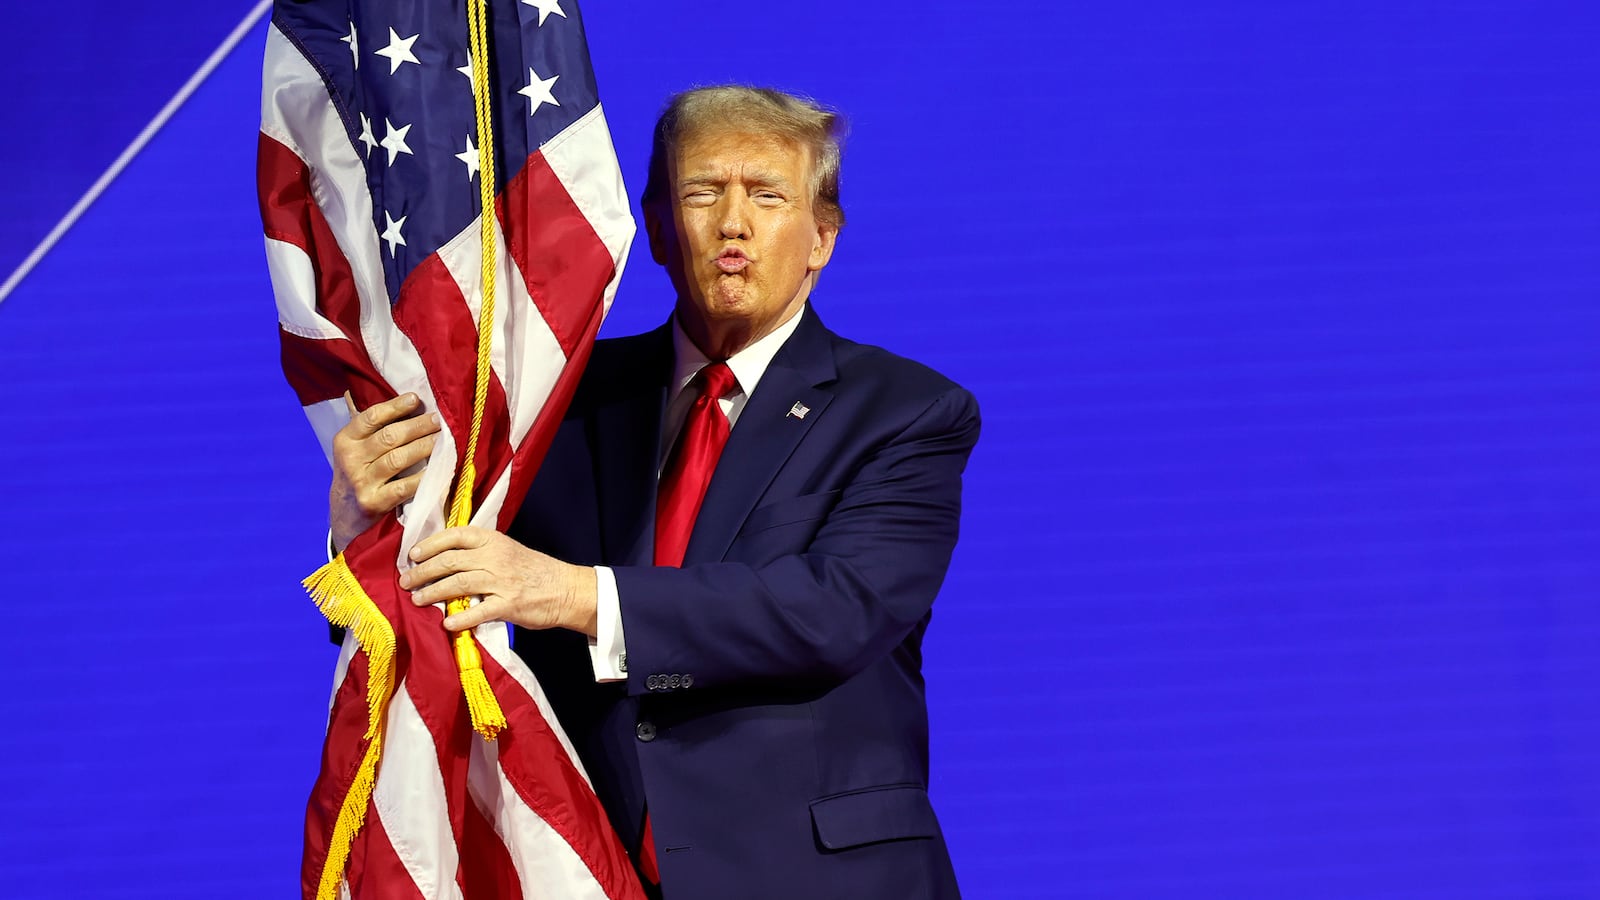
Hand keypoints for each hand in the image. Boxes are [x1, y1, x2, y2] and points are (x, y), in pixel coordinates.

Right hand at [330, 391, 440, 550]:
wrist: (345, 514)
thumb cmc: (359, 472)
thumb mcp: (356, 449)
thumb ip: (374, 428)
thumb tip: (410, 400)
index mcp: (345, 440)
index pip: (371, 417)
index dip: (395, 406)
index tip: (416, 399)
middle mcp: (350, 460)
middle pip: (389, 437)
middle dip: (417, 426)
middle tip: (438, 420)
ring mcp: (361, 482)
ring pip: (398, 459)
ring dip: (424, 447)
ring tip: (442, 439)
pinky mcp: (374, 502)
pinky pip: (405, 486)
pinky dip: (424, 477)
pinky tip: (439, 469)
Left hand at [401, 527, 598, 636]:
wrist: (566, 589)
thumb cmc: (533, 570)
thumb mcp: (507, 550)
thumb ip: (479, 553)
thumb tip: (443, 560)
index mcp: (493, 540)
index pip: (455, 535)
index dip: (430, 544)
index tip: (412, 555)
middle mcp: (495, 557)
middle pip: (450, 561)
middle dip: (423, 572)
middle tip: (406, 582)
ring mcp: (502, 581)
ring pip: (458, 584)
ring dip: (433, 593)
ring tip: (416, 600)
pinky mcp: (509, 605)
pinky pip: (479, 611)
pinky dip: (460, 618)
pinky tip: (447, 623)